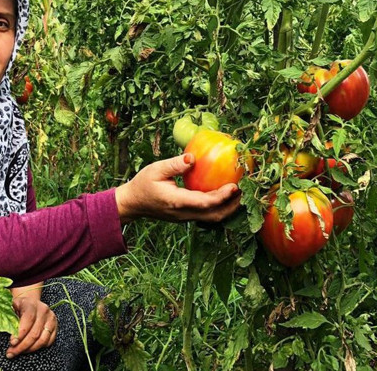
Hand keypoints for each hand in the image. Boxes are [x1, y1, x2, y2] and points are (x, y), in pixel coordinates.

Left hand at [6, 294, 56, 358]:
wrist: (30, 302)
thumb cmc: (18, 306)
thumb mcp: (11, 306)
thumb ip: (8, 317)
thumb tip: (5, 328)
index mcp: (32, 304)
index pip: (28, 319)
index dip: (20, 333)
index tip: (12, 343)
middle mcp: (44, 311)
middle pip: (35, 333)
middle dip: (22, 346)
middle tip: (11, 352)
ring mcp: (51, 319)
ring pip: (42, 340)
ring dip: (29, 349)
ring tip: (18, 352)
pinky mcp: (54, 326)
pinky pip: (48, 342)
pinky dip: (38, 348)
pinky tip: (28, 349)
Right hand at [115, 153, 240, 223]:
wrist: (132, 203)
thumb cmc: (142, 184)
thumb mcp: (156, 169)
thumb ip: (175, 164)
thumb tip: (193, 158)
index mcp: (177, 202)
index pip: (205, 203)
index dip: (222, 196)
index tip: (235, 186)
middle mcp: (183, 213)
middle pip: (214, 215)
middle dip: (232, 205)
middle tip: (244, 190)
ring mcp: (185, 218)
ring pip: (212, 219)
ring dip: (228, 209)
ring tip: (239, 194)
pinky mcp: (186, 217)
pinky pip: (207, 216)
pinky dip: (219, 209)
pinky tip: (225, 197)